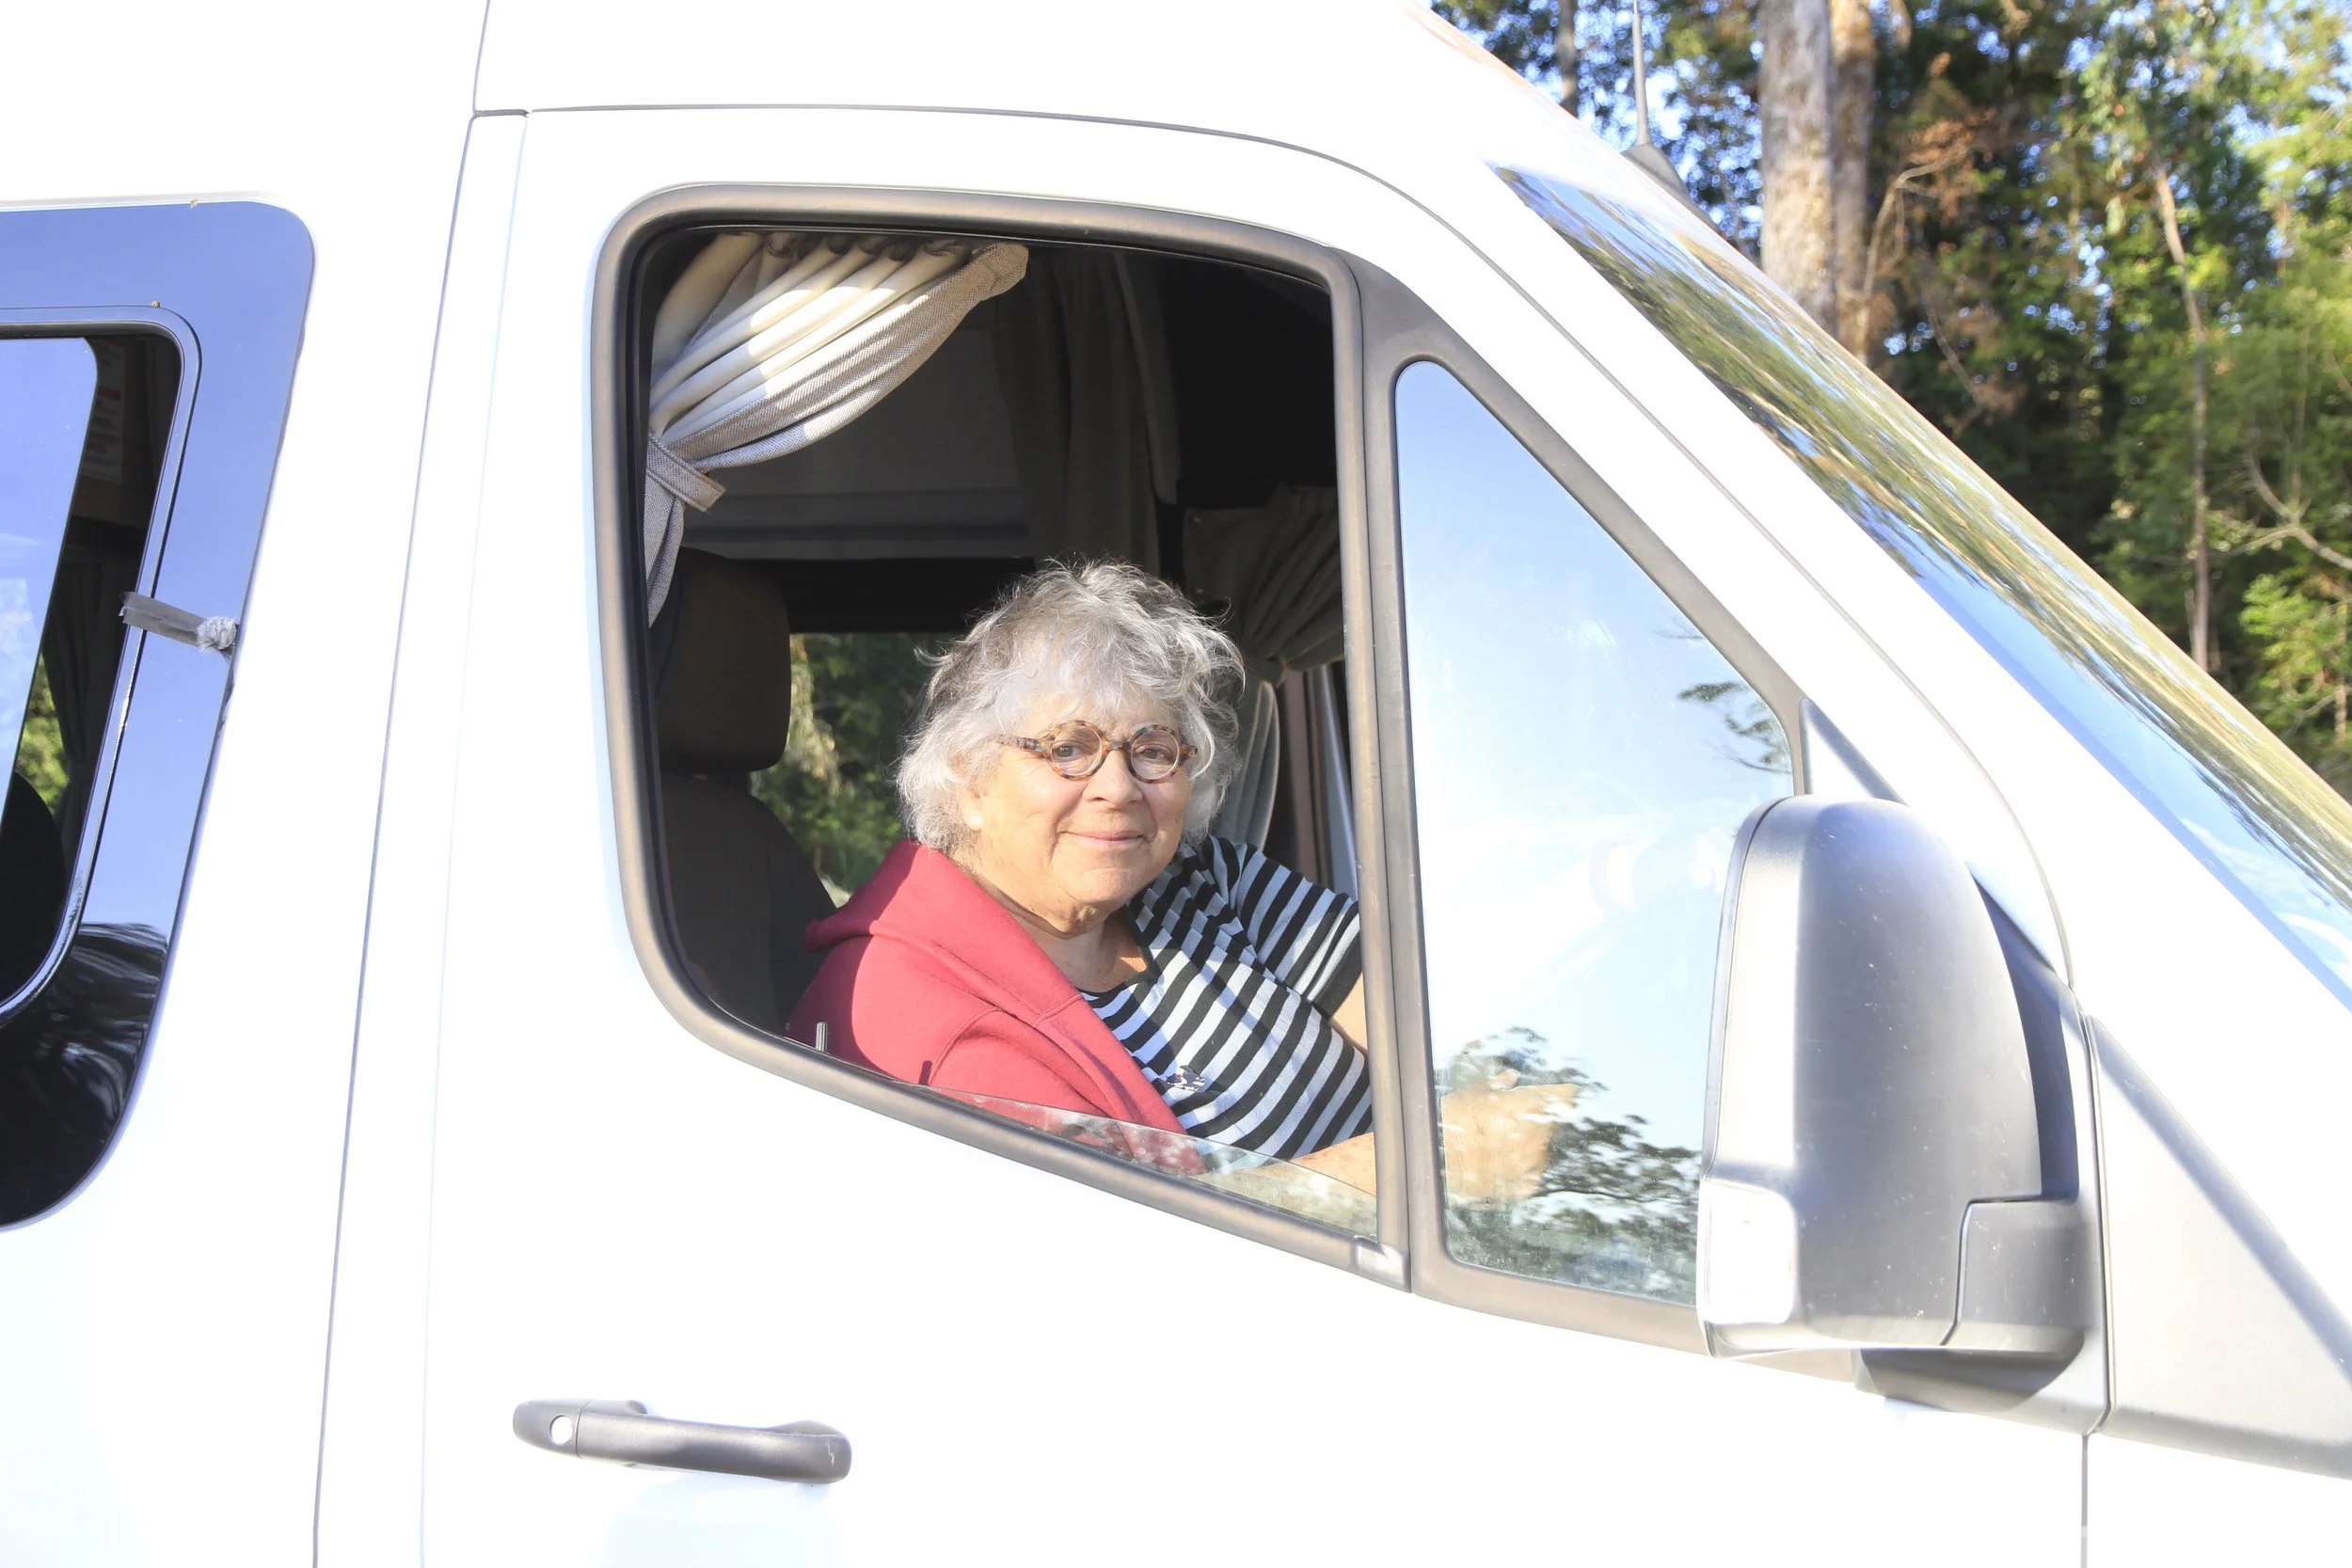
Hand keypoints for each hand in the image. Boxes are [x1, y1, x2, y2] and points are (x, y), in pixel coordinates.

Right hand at [1439, 1072, 1577, 1204]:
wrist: (1436, 1160)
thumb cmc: (1452, 1121)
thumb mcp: (1473, 1093)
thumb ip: (1498, 1084)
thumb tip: (1511, 1076)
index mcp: (1530, 1109)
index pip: (1563, 1098)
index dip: (1564, 1095)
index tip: (1564, 1094)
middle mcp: (1537, 1137)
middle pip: (1552, 1126)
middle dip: (1541, 1121)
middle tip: (1517, 1120)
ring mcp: (1530, 1165)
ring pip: (1542, 1152)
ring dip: (1532, 1146)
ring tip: (1504, 1143)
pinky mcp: (1521, 1187)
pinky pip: (1531, 1177)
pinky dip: (1522, 1171)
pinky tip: (1504, 1163)